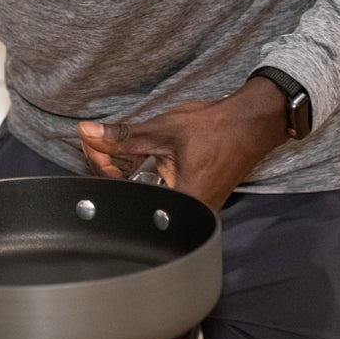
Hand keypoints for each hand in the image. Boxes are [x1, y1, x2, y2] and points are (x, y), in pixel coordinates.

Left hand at [77, 77, 288, 210]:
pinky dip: (143, 176)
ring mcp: (193, 210)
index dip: (102, 167)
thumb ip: (123, 137)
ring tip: (112, 148)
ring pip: (144, 197)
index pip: (125, 195)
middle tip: (97, 142)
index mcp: (183, 203)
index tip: (93, 144)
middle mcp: (189, 214)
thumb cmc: (215, 129)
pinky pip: (159, 193)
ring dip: (125, 172)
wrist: (250, 124)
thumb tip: (89, 133)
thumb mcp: (162, 130)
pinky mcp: (194, 200)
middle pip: (132, 199)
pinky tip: (135, 158)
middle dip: (110, 169)